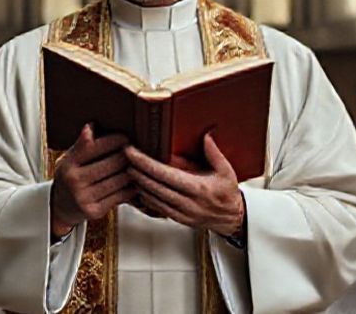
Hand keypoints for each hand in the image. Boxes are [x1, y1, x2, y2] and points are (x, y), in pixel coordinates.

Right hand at [50, 124, 135, 237]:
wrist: (59, 208)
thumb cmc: (69, 178)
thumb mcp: (69, 159)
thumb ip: (82, 145)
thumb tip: (91, 126)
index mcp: (68, 163)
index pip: (95, 146)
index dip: (114, 140)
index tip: (126, 137)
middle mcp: (74, 180)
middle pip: (112, 163)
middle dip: (127, 155)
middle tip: (137, 150)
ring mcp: (84, 198)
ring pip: (119, 180)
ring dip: (133, 171)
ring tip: (140, 164)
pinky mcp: (95, 211)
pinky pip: (120, 196)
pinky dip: (131, 188)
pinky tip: (136, 182)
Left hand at [125, 134, 244, 236]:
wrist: (231, 218)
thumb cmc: (227, 193)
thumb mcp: (226, 170)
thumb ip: (213, 152)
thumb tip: (206, 135)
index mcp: (197, 188)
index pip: (163, 174)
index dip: (144, 162)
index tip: (132, 151)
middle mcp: (187, 203)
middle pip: (152, 185)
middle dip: (136, 170)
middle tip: (124, 157)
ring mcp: (181, 213)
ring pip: (151, 197)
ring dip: (138, 183)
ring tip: (129, 168)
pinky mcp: (177, 219)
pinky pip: (155, 207)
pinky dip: (144, 196)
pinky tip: (139, 186)